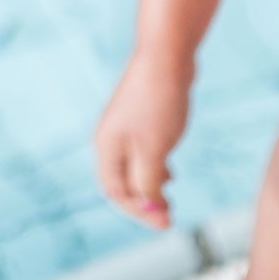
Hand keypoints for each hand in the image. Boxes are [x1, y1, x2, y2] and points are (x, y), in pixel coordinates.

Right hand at [93, 54, 190, 230]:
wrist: (166, 56)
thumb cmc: (158, 103)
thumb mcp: (154, 151)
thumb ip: (147, 184)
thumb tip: (149, 210)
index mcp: (107, 148)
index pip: (116, 193)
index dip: (140, 212)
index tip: (166, 224)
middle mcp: (110, 138)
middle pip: (122, 182)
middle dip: (144, 202)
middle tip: (170, 216)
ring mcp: (125, 125)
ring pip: (133, 166)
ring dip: (150, 185)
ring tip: (170, 194)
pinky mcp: (140, 116)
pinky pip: (142, 151)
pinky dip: (155, 166)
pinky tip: (170, 171)